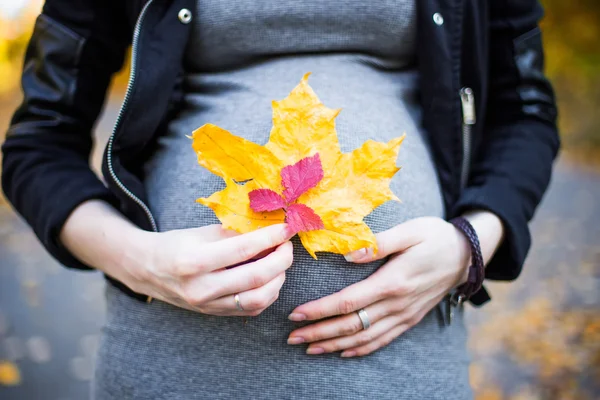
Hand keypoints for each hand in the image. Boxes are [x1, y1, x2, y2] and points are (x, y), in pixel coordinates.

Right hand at [121, 223, 294, 316]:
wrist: (149, 271)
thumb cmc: (177, 245)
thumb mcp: (202, 232)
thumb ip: (235, 233)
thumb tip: (270, 228)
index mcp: (194, 261)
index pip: (243, 250)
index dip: (270, 238)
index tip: (286, 228)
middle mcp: (202, 288)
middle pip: (256, 278)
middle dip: (281, 259)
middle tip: (288, 245)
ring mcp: (209, 305)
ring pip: (259, 299)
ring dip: (278, 278)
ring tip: (280, 261)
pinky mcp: (216, 314)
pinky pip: (252, 308)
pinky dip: (268, 292)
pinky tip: (270, 277)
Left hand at [286, 217, 471, 356]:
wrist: (467, 254)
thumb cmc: (435, 237)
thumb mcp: (410, 231)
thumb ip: (379, 243)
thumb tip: (347, 254)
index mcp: (393, 281)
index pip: (349, 301)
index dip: (320, 310)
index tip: (296, 314)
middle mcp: (397, 304)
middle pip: (351, 325)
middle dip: (319, 333)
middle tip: (292, 337)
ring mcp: (405, 315)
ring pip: (364, 337)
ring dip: (335, 345)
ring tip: (309, 349)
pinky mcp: (410, 319)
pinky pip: (383, 340)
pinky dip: (361, 349)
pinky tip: (344, 352)